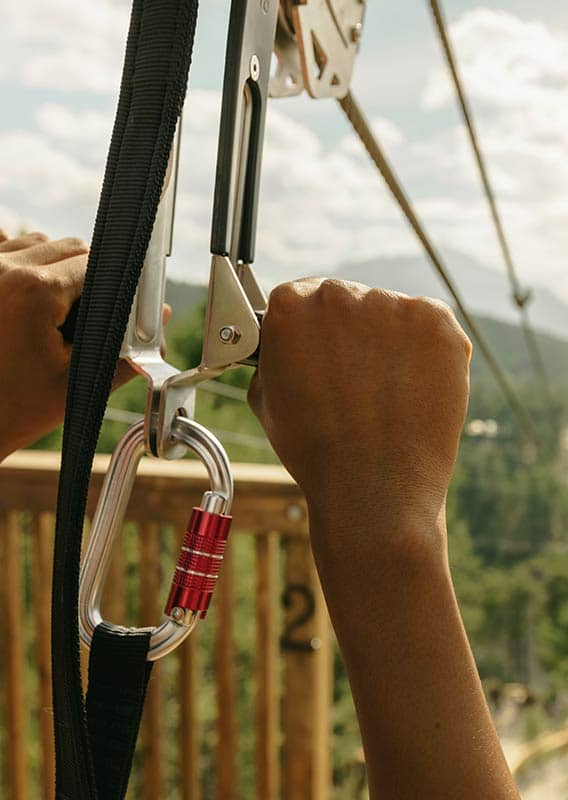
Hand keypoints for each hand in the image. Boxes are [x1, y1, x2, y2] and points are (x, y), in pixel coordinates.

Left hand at [0, 230, 166, 459]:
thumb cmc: (14, 409)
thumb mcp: (80, 381)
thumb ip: (128, 349)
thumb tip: (163, 314)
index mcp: (33, 290)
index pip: (96, 263)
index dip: (115, 286)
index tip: (119, 310)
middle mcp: (3, 268)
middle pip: (70, 248)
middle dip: (86, 279)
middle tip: (81, 321)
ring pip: (40, 244)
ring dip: (55, 270)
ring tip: (52, 315)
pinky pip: (8, 248)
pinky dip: (24, 265)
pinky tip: (27, 301)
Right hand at [249, 279, 520, 799]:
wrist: (378, 514)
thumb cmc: (316, 474)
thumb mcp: (274, 411)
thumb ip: (274, 363)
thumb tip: (275, 338)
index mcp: (289, 318)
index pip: (289, 298)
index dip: (301, 337)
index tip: (312, 357)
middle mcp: (340, 303)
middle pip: (338, 302)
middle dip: (341, 343)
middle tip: (347, 389)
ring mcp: (394, 317)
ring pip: (384, 314)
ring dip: (381, 351)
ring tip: (381, 403)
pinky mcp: (441, 334)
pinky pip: (426, 328)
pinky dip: (421, 357)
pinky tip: (411, 397)